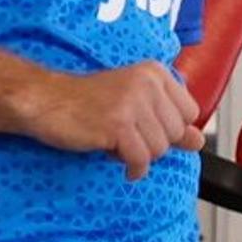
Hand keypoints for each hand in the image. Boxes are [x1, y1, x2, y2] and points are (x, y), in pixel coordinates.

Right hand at [24, 62, 205, 178]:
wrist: (43, 100)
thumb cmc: (85, 102)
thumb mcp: (133, 104)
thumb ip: (168, 121)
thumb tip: (198, 141)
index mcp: (154, 73)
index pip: (190, 112)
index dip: (169, 127)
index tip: (147, 127)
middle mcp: (147, 84)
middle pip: (175, 134)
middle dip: (152, 143)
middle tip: (125, 135)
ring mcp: (132, 103)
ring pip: (159, 149)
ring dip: (137, 154)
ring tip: (115, 141)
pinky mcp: (117, 124)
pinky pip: (141, 159)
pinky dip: (132, 167)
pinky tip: (117, 158)